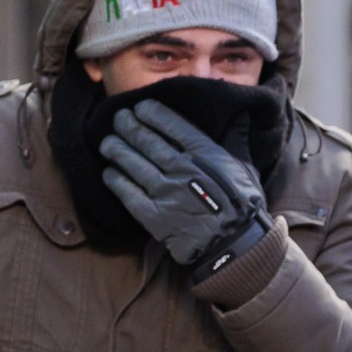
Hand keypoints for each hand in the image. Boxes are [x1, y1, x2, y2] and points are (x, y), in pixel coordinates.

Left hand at [99, 99, 271, 281]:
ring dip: (117, 150)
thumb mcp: (244, 166)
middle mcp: (182, 170)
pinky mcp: (154, 216)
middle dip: (129, 127)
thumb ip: (236, 137)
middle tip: (118, 118)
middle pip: (148, 142)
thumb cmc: (241, 205)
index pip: (174, 126)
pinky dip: (116, 181)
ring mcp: (166, 193)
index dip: (153, 114)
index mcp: (205, 155)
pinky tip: (108, 172)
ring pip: (134, 164)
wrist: (233, 245)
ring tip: (107, 142)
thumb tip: (240, 110)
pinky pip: (128, 193)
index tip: (140, 107)